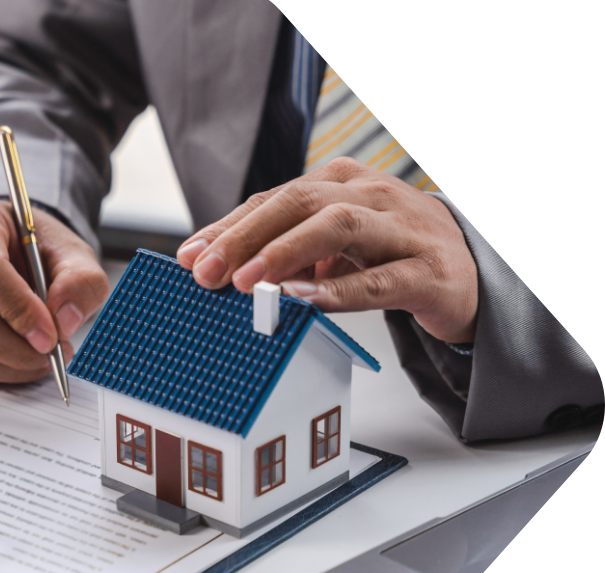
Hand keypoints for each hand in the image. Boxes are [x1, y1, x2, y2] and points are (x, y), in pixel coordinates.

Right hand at [0, 195, 108, 384]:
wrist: (9, 249)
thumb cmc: (35, 248)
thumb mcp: (72, 253)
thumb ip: (81, 281)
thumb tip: (65, 320)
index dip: (20, 311)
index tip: (51, 336)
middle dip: (19, 350)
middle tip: (55, 354)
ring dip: (13, 367)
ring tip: (44, 356)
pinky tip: (20, 360)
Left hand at [176, 158, 477, 343]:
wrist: (471, 271)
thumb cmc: (392, 254)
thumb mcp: (334, 248)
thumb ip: (287, 253)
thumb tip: (223, 269)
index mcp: (341, 185)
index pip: (274, 200)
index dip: (228, 226)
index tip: (189, 255)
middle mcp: (369, 197)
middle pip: (299, 203)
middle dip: (246, 236)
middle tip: (206, 270)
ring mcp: (402, 230)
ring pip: (339, 227)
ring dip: (286, 252)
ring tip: (246, 282)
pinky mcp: (428, 272)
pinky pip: (380, 280)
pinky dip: (339, 290)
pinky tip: (304, 301)